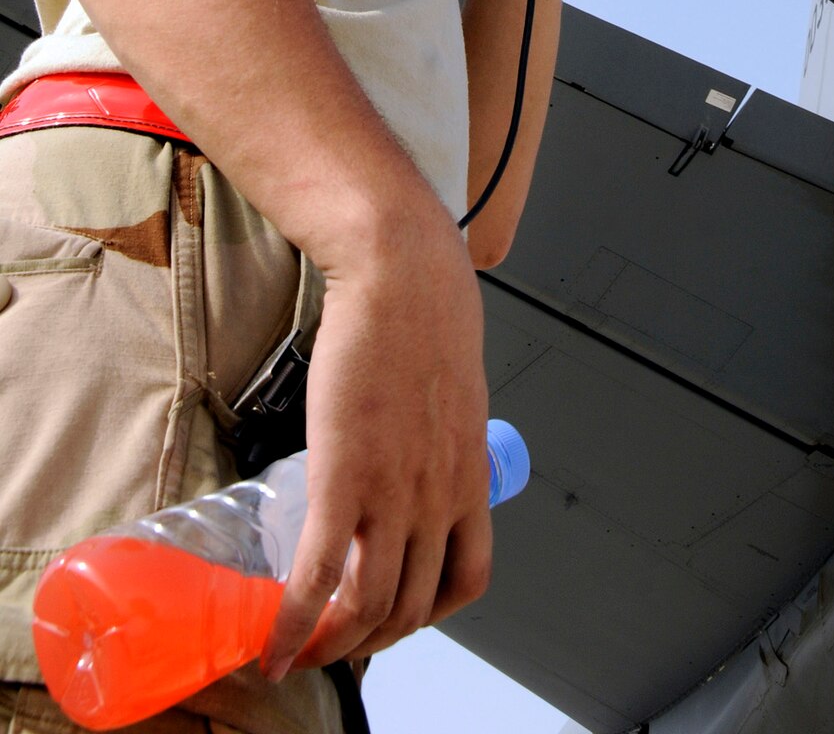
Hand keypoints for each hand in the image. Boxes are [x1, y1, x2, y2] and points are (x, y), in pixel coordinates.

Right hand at [262, 208, 492, 676]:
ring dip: (332, 644)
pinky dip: (293, 624)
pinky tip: (272, 643)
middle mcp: (439, 497)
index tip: (397, 613)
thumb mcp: (452, 394)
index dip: (430, 612)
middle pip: (414, 607)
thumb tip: (413, 455)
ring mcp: (394, 493)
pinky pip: (318, 577)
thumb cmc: (425, 319)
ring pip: (369, 607)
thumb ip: (437, 439)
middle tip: (335, 640)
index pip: (468, 579)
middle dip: (371, 638)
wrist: (401, 276)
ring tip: (301, 648)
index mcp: (469, 477)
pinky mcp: (343, 478)